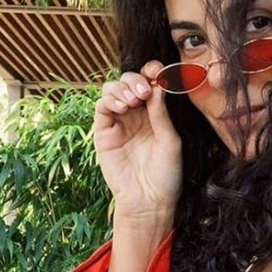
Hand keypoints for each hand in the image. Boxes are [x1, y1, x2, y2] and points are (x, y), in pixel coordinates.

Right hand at [93, 62, 181, 218]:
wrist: (149, 200)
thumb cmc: (166, 173)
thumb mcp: (170, 140)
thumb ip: (161, 114)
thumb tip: (158, 85)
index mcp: (155, 113)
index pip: (149, 83)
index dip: (151, 72)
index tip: (157, 70)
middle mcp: (136, 114)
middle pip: (129, 81)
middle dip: (136, 79)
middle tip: (144, 92)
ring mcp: (118, 122)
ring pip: (112, 90)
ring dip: (122, 88)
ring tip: (133, 100)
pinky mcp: (103, 132)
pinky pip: (101, 107)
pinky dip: (109, 100)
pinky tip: (122, 107)